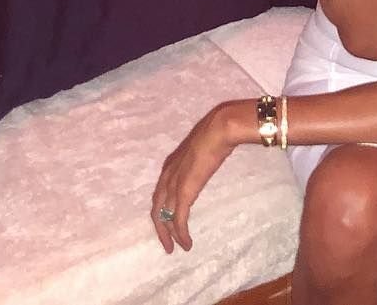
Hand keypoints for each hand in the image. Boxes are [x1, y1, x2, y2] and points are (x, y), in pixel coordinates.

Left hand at [151, 102, 237, 252]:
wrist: (219, 130)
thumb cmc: (215, 135)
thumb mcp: (201, 152)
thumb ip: (198, 161)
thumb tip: (206, 163)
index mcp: (170, 165)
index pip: (160, 194)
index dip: (162, 210)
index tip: (168, 223)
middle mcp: (167, 176)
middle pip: (157, 209)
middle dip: (161, 228)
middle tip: (168, 245)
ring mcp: (174, 184)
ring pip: (165, 216)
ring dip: (171, 234)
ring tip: (178, 247)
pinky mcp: (184, 191)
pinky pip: (179, 219)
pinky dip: (181, 233)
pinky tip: (187, 243)